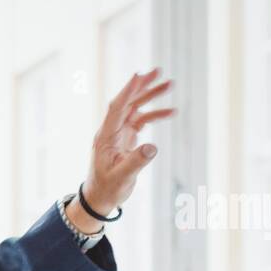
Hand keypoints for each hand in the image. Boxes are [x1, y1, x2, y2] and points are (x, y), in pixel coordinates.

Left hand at [75, 68, 175, 223]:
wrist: (100, 198)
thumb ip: (137, 162)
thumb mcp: (122, 177)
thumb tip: (153, 147)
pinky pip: (141, 121)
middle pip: (127, 102)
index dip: (128, 91)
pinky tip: (171, 112)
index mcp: (106, 136)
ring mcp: (119, 133)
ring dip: (151, 96)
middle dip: (142, 86)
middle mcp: (111, 131)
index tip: (139, 75)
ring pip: (135, 108)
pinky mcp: (126, 138)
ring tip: (169, 85)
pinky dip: (154, 115)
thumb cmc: (107, 189)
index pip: (117, 108)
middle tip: (159, 71)